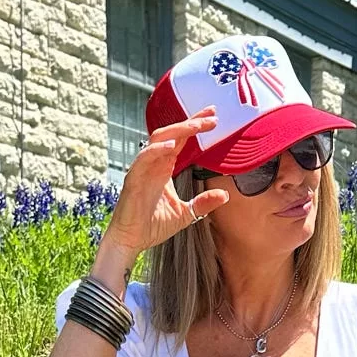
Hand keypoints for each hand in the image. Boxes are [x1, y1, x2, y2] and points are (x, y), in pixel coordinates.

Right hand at [103, 110, 231, 259]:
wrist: (131, 241)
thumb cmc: (152, 226)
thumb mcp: (186, 214)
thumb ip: (203, 203)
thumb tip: (225, 195)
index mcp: (165, 168)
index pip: (181, 141)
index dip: (195, 127)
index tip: (213, 117)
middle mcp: (154, 164)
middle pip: (172, 134)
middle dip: (191, 122)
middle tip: (211, 115)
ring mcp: (143, 169)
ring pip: (158, 139)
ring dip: (178, 130)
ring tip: (196, 125)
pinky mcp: (133, 179)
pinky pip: (144, 159)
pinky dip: (157, 151)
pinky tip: (172, 148)